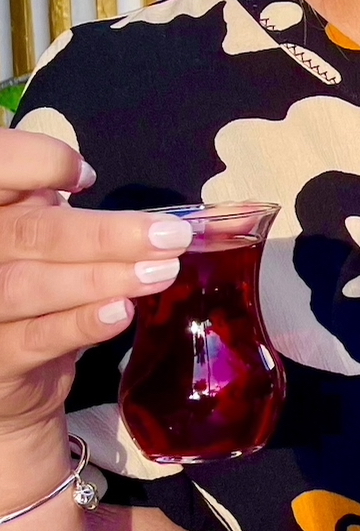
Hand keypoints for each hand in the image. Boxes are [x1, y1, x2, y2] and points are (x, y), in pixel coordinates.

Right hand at [0, 131, 190, 442]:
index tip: (85, 174)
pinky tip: (121, 313)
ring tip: (160, 272)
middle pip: (31, 233)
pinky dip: (82, 323)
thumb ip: (66, 208)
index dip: (36, 163)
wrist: (18, 367)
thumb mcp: (49, 237)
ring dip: (103, 278)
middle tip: (171, 236)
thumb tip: (106, 184)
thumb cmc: (41, 286)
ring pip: (31, 285)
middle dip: (106, 234)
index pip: (2, 169)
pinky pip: (36, 338)